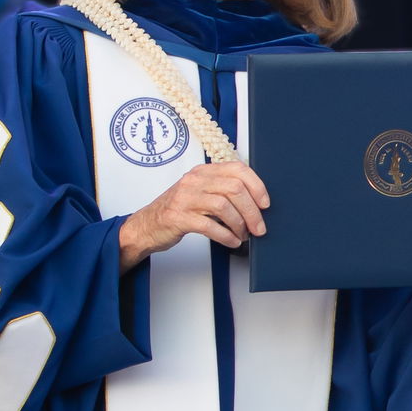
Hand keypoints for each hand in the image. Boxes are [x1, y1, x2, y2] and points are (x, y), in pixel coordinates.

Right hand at [118, 162, 268, 272]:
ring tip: (243, 235)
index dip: (257, 186)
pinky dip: (226, 236)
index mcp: (203, 171)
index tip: (265, 204)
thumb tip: (255, 202)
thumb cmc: (178, 210)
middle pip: (234, 189)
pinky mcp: (178, 217)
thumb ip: (222, 189)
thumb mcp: (200, 192)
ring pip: (224, 206)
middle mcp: (194, 180)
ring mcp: (185, 198)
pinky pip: (209, 226)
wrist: (146, 226)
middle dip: (252, 211)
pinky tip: (231, 241)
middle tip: (259, 227)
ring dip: (239, 224)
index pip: (238, 169)